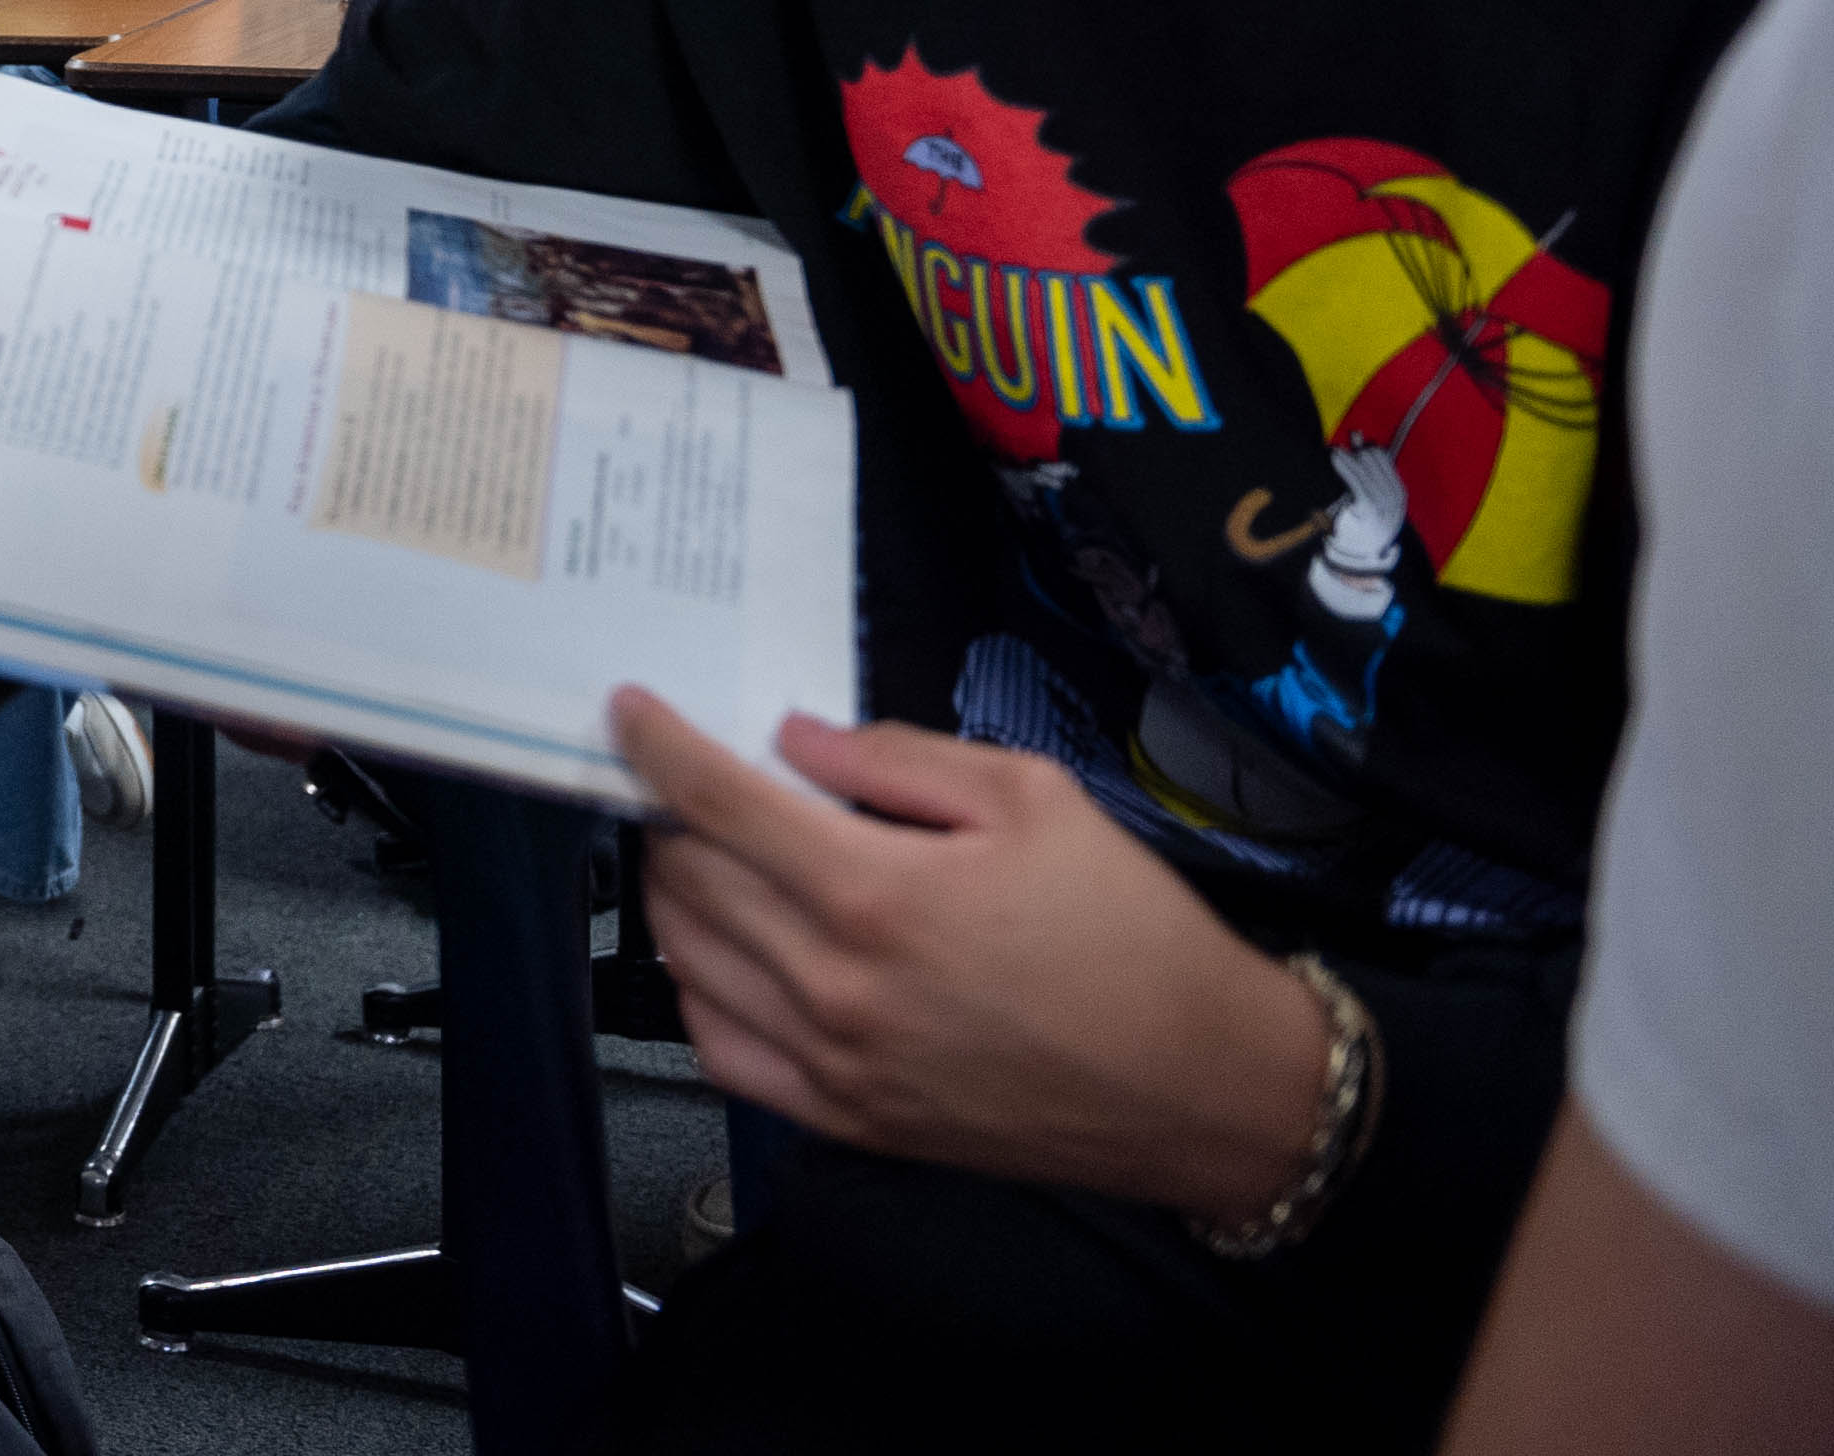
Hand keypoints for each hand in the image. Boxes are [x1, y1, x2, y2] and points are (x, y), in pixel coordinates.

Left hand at [611, 688, 1338, 1208]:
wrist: (1205, 1087)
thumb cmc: (1129, 932)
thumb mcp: (1035, 800)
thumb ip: (897, 759)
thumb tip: (794, 740)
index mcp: (876, 893)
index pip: (716, 803)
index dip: (657, 744)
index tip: (628, 709)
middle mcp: (834, 985)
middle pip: (688, 878)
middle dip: (674, 815)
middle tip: (698, 786)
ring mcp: (832, 1064)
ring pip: (687, 961)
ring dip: (681, 896)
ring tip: (717, 859)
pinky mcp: (846, 1123)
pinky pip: (721, 1050)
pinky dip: (704, 991)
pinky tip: (736, 956)